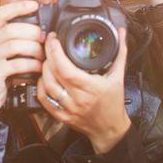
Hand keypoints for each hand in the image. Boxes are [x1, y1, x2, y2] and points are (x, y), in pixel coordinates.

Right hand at [0, 0, 45, 125]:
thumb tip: (38, 30)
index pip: (0, 14)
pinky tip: (38, 67)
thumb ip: (12, 41)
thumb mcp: (1, 55)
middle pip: (11, 29)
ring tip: (43, 54)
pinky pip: (16, 64)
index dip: (18, 7)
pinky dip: (31, 64)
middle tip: (45, 38)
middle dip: (32, 31)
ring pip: (14, 44)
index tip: (35, 5)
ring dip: (34, 48)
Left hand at [36, 28, 130, 153]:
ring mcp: (68, 109)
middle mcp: (78, 99)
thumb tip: (121, 33)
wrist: (110, 129)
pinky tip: (44, 79)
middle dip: (47, 56)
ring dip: (43, 71)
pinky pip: (45, 102)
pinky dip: (41, 88)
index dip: (56, 53)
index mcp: (91, 88)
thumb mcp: (118, 77)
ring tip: (46, 60)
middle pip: (54, 75)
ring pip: (47, 88)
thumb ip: (120, 53)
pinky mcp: (62, 116)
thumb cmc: (113, 103)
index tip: (54, 40)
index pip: (67, 69)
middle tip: (48, 45)